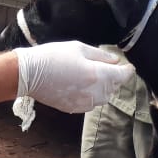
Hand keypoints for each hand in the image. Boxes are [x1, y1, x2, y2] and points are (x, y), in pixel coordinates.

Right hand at [13, 41, 132, 112]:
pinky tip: (79, 85)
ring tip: (90, 75)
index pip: (123, 77)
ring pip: (103, 97)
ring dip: (102, 87)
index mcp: (98, 75)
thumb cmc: (53, 56)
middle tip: (105, 66)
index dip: (128, 71)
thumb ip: (101, 56)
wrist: (29, 74)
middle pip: (114, 87)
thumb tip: (115, 62)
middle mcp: (95, 93)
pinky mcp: (74, 108)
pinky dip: (90, 95)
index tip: (128, 67)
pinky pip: (90, 103)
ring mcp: (85, 103)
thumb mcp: (78, 48)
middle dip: (113, 77)